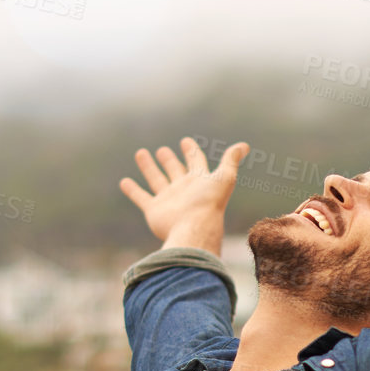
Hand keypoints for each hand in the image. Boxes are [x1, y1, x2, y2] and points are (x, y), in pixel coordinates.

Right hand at [119, 136, 250, 250]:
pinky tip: (124, 182)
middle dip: (169, 160)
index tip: (186, 141)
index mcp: (200, 181)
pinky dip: (132, 190)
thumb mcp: (225, 177)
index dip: (192, 151)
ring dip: (149, 168)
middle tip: (163, 150)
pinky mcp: (154, 210)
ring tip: (141, 153)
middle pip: (175, 170)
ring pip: (156, 180)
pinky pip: (141, 197)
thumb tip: (245, 145)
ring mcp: (169, 200)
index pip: (196, 162)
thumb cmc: (209, 203)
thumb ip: (231, 160)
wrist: (194, 228)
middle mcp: (184, 190)